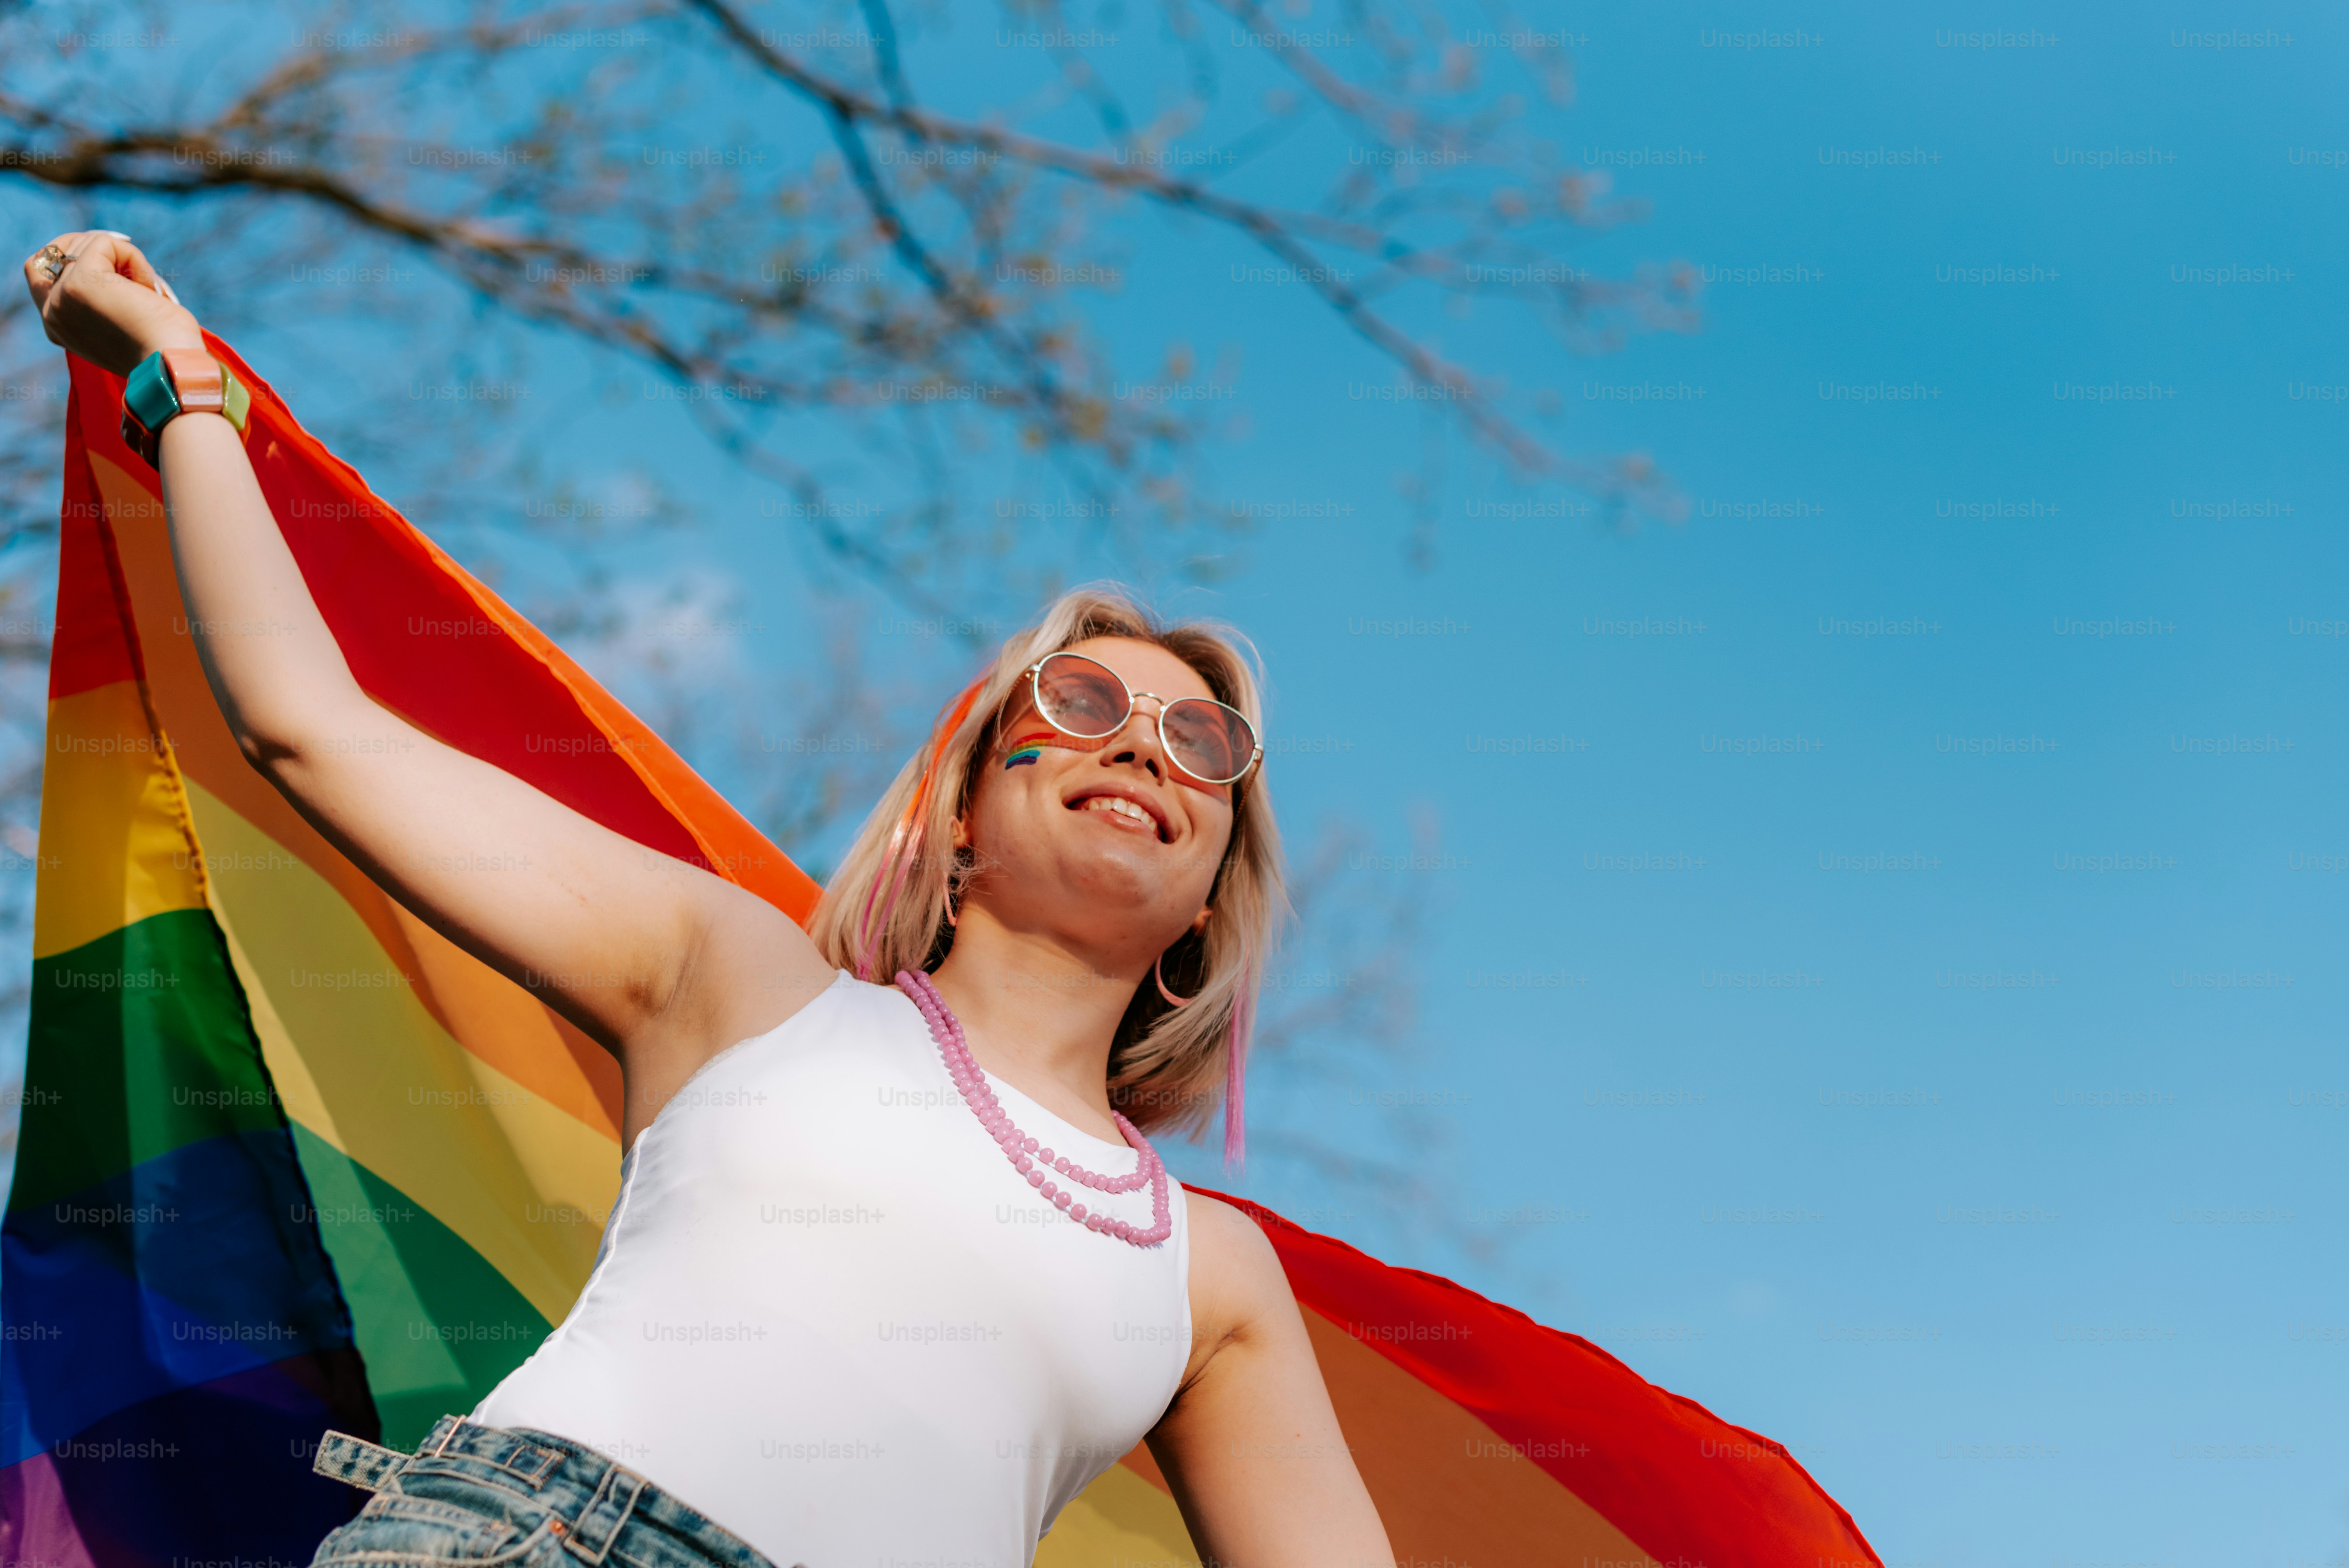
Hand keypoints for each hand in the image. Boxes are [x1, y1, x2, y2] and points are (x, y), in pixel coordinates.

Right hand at [23, 231, 205, 375]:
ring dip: (125, 259)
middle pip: (57, 252)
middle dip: (97, 249)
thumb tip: (106, 254)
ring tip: (147, 293)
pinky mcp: (81, 283)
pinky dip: (134, 258)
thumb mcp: (119, 319)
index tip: (109, 257)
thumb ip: (98, 295)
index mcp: (57, 325)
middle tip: (134, 270)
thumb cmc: (162, 346)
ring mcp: (62, 297)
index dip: (69, 253)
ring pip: (85, 245)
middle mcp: (52, 312)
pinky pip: (104, 243)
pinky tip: (149, 289)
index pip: (38, 271)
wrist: (171, 367)